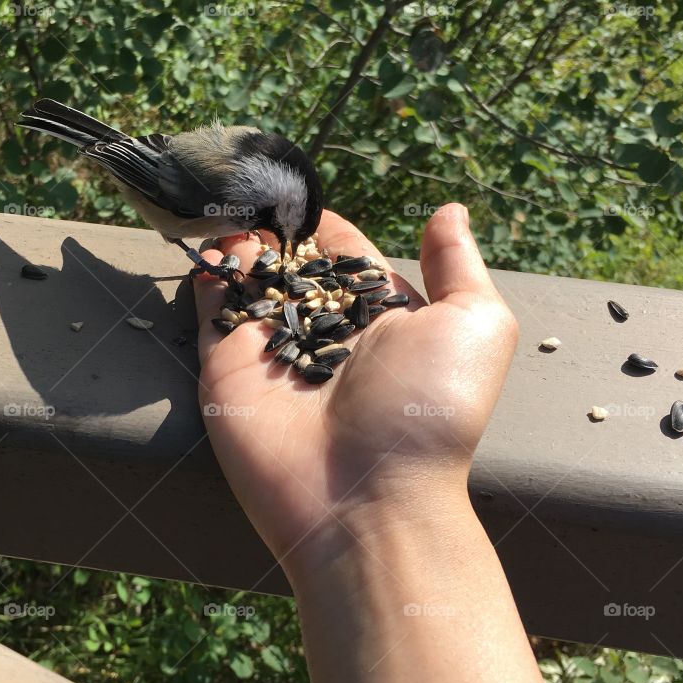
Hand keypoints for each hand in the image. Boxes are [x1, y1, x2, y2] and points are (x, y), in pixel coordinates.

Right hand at [194, 204, 517, 572]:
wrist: (368, 496)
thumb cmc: (430, 411)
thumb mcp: (473, 325)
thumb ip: (457, 264)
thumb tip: (449, 209)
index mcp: (380, 318)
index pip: (346, 256)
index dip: (327, 225)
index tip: (303, 191)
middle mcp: (325, 332)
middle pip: (293, 266)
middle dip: (276, 228)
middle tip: (256, 186)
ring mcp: (272, 350)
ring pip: (250, 282)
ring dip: (240, 243)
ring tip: (233, 206)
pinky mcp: (227, 368)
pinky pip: (213, 313)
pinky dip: (209, 277)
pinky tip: (213, 243)